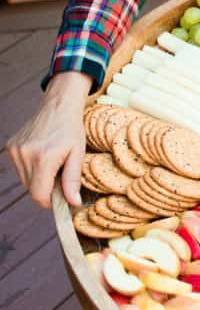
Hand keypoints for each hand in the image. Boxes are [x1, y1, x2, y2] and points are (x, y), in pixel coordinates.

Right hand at [6, 71, 91, 208]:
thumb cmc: (71, 129)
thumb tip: (73, 203)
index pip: (39, 196)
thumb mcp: (78, 154)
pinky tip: (42, 155)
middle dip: (46, 189)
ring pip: (25, 181)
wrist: (58, 105)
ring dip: (38, 179)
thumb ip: (73, 180)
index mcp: (43, 158)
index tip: (61, 197)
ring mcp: (15, 150)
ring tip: (52, 163)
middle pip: (32, 190)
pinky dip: (31, 169)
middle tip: (60, 175)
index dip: (50, 202)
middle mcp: (25, 155)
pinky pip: (20, 169)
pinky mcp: (11, 147)